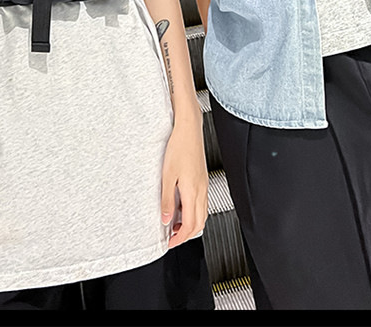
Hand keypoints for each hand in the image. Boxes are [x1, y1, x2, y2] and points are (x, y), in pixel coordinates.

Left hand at [160, 119, 207, 248]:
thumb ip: (167, 199)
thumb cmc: (178, 146)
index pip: (190, 225)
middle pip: (199, 223)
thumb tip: (166, 219)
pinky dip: (193, 212)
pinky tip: (182, 207)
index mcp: (193, 192)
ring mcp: (203, 184)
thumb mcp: (167, 175)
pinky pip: (201, 203)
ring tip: (175, 224)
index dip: (179, 238)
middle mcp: (201, 190)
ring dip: (190, 224)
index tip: (169, 242)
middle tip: (172, 238)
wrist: (189, 128)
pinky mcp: (202, 178)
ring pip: (202, 214)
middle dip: (186, 235)